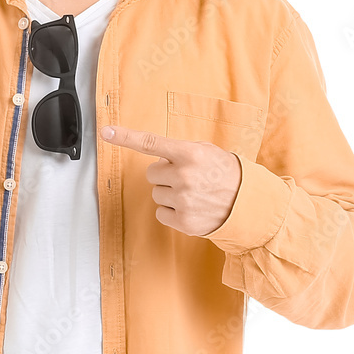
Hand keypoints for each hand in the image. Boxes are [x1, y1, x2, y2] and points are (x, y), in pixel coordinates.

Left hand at [100, 125, 241, 237]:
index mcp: (189, 154)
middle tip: (187, 178)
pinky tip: (190, 208)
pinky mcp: (183, 221)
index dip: (125, 137)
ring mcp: (183, 200)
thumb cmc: (225, 173)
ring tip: (193, 193)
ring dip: (169, 193)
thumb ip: (179, 151)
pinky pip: (161, 213)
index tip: (106, 132)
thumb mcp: (206, 151)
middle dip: (165, 175)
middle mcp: (184, 176)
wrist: (248, 203)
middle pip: (152, 173)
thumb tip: (157, 156)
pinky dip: (172, 212)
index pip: (150, 143)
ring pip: (156, 194)